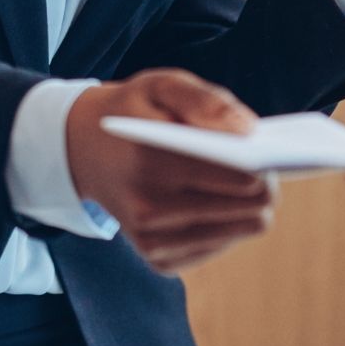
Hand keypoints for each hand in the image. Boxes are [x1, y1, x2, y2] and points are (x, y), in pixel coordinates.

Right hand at [65, 70, 275, 273]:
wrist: (81, 150)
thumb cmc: (133, 112)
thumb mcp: (161, 85)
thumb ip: (206, 100)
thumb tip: (249, 131)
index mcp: (151, 161)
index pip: (242, 178)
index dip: (264, 163)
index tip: (261, 151)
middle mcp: (149, 209)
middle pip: (252, 211)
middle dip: (264, 185)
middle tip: (255, 164)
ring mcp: (152, 241)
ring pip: (242, 230)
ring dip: (246, 206)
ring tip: (232, 180)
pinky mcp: (158, 260)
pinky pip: (222, 245)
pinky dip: (224, 223)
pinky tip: (207, 201)